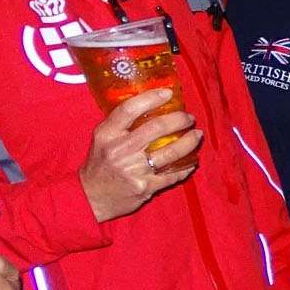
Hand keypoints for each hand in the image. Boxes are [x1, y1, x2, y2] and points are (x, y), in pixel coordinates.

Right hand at [79, 88, 201, 221]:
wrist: (92, 196)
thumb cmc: (100, 163)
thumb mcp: (102, 139)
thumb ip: (121, 124)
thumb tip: (151, 105)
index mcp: (107, 134)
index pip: (129, 109)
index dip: (151, 98)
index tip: (168, 93)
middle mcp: (120, 150)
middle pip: (156, 128)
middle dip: (179, 120)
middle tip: (189, 117)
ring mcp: (134, 170)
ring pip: (170, 152)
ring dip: (189, 142)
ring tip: (197, 135)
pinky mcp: (145, 187)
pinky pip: (173, 174)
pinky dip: (186, 166)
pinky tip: (192, 160)